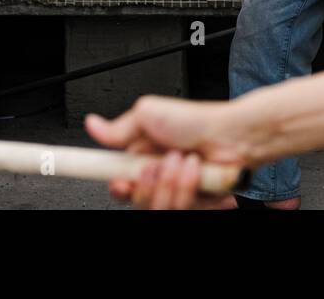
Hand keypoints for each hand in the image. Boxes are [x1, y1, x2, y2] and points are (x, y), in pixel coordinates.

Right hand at [85, 96, 251, 208]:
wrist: (231, 133)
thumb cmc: (196, 120)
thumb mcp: (149, 113)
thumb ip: (118, 128)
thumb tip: (92, 125)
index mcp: (141, 158)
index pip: (120, 184)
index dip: (119, 187)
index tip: (121, 183)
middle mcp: (158, 176)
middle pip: (139, 200)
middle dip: (151, 182)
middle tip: (163, 161)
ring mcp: (177, 191)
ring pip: (162, 207)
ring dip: (175, 183)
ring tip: (187, 160)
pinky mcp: (197, 203)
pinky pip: (186, 210)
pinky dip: (193, 189)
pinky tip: (200, 172)